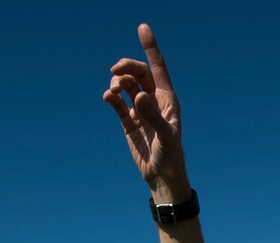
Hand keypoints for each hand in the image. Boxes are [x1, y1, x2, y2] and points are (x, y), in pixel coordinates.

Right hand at [103, 23, 188, 198]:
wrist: (161, 177)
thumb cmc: (171, 156)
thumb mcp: (165, 136)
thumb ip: (152, 115)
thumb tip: (137, 95)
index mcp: (167, 99)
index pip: (158, 68)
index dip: (150, 47)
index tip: (142, 27)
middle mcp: (153, 101)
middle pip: (138, 73)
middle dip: (127, 67)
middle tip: (116, 71)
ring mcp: (140, 110)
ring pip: (126, 85)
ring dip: (118, 81)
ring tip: (114, 90)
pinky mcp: (128, 122)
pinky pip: (117, 102)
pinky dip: (111, 97)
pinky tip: (108, 97)